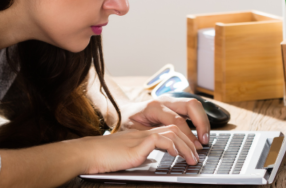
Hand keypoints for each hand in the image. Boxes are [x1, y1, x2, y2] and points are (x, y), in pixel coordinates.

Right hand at [80, 125, 200, 174]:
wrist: (88, 154)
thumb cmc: (104, 157)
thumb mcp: (127, 154)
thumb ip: (140, 153)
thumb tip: (152, 160)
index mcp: (142, 132)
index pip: (169, 127)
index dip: (183, 137)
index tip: (192, 149)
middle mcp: (144, 130)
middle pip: (175, 125)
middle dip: (190, 139)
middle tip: (197, 154)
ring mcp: (141, 135)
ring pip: (172, 130)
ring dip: (186, 144)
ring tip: (192, 158)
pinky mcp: (138, 143)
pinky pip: (162, 139)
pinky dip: (173, 146)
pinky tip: (176, 155)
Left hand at [117, 95, 210, 149]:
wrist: (123, 111)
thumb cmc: (128, 122)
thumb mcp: (135, 131)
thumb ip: (152, 137)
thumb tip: (170, 145)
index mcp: (154, 107)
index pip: (177, 120)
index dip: (188, 135)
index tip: (193, 147)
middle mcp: (165, 100)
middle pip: (191, 105)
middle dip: (201, 123)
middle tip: (204, 141)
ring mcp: (171, 101)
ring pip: (194, 105)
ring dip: (203, 121)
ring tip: (204, 139)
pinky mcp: (175, 105)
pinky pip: (191, 109)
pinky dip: (199, 120)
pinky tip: (200, 134)